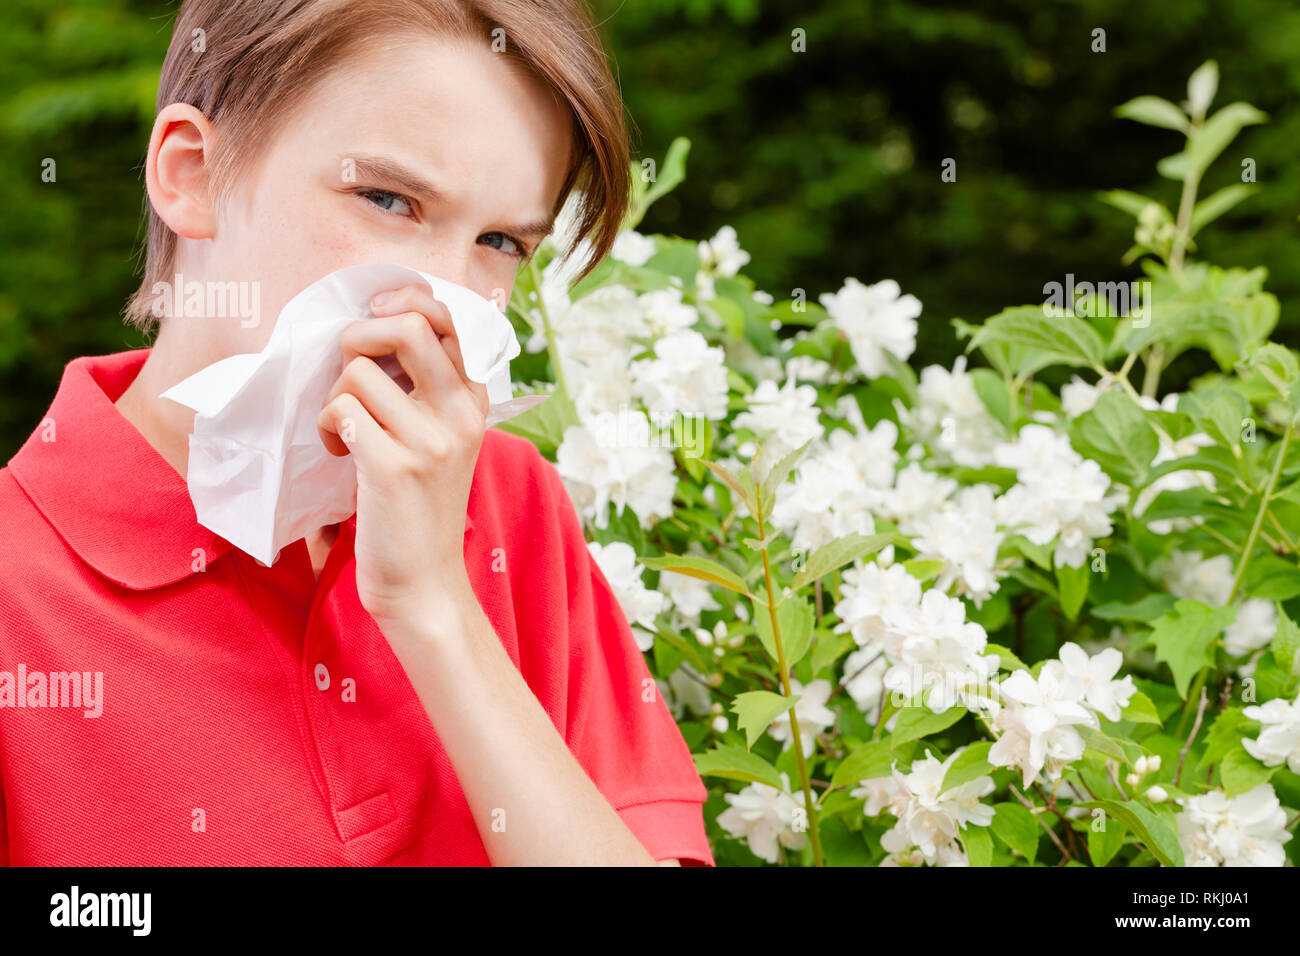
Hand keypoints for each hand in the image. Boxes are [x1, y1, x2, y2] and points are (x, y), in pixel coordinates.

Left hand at [316, 282, 486, 632]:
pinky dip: (326, 427)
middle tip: (351, 374)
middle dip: (359, 337)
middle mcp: (461, 415)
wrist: (426, 583)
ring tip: (342, 431)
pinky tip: (338, 455)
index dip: (405, 300)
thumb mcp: (444, 441)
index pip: (448, 318)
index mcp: (474, 402)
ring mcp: (431, 441)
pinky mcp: (394, 467)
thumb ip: (428, 389)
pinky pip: (340, 410)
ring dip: (333, 397)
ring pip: (358, 370)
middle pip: (407, 326)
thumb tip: (377, 327)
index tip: (375, 315)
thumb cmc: (421, 508)